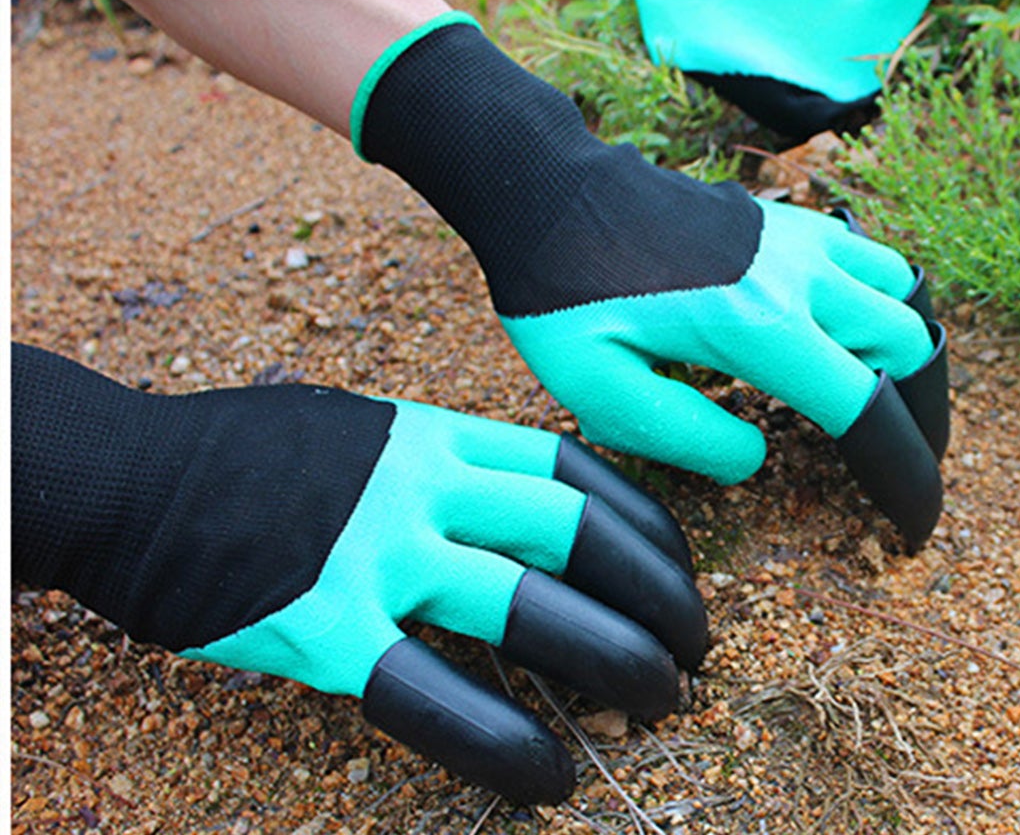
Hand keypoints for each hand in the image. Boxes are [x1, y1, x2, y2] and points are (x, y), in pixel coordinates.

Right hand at [13, 346, 704, 806]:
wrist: (137, 476)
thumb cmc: (252, 454)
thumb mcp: (366, 426)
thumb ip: (440, 460)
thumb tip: (506, 497)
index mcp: (439, 433)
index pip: (577, 469)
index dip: (646, 524)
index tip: (682, 570)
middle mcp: (425, 484)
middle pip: (575, 534)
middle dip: (655, 594)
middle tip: (696, 649)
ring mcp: (379, 555)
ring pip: (528, 608)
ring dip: (611, 659)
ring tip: (659, 703)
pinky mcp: (328, 633)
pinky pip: (437, 696)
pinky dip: (505, 742)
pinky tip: (550, 778)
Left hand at [355, 14, 949, 548]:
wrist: (554, 193)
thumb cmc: (564, 294)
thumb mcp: (598, 390)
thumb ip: (686, 438)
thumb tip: (757, 458)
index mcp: (760, 324)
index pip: (869, 405)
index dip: (904, 471)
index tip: (914, 521)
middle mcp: (798, 273)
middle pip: (908, 344)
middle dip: (918, 412)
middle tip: (898, 462)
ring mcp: (798, 237)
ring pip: (902, 289)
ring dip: (902, 347)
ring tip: (877, 399)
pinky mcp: (785, 220)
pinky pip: (867, 256)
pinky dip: (879, 300)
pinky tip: (842, 335)